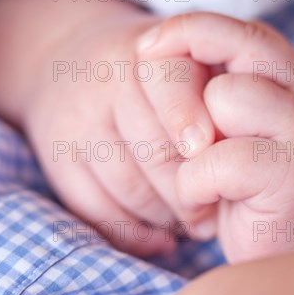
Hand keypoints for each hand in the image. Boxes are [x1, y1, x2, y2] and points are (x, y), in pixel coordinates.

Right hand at [22, 14, 216, 255]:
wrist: (65, 64)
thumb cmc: (144, 75)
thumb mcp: (178, 60)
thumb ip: (212, 94)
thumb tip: (236, 160)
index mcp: (141, 54)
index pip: (170, 84)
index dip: (191, 120)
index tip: (207, 153)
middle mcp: (101, 86)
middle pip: (155, 151)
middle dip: (192, 190)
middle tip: (215, 212)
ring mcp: (75, 125)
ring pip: (130, 188)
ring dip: (169, 217)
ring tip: (193, 224)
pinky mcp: (57, 162)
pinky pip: (98, 211)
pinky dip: (134, 235)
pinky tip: (161, 239)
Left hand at [137, 13, 293, 260]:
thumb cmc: (253, 192)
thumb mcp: (228, 135)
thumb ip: (206, 97)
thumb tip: (154, 58)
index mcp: (289, 76)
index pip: (233, 28)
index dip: (185, 30)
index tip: (148, 51)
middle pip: (223, 45)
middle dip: (176, 82)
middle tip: (176, 134)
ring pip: (221, 96)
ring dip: (192, 149)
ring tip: (204, 179)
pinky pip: (214, 160)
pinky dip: (195, 187)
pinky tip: (209, 207)